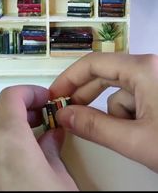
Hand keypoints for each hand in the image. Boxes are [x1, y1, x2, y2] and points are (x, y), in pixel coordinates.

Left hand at [0, 85, 77, 190]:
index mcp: (8, 142)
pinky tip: (11, 164)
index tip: (44, 99)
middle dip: (21, 112)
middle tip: (42, 119)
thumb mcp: (60, 181)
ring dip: (6, 131)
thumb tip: (52, 136)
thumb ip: (53, 150)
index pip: (11, 96)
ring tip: (28, 143)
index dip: (30, 92)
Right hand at [50, 52, 157, 172]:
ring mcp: (154, 78)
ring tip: (127, 135)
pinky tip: (140, 133)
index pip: (92, 63)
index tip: (54, 96)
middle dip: (86, 97)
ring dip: (114, 114)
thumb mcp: (134, 139)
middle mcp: (148, 67)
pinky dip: (128, 116)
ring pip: (119, 91)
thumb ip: (95, 127)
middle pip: (104, 75)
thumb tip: (64, 116)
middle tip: (67, 114)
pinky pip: (133, 98)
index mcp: (142, 69)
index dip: (68, 79)